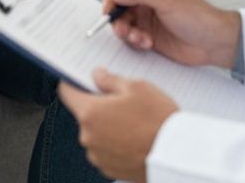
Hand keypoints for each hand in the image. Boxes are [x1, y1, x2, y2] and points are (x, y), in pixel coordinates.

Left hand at [58, 68, 178, 182]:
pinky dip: (115, 144)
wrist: (178, 156)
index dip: (73, 84)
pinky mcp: (109, 169)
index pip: (67, 93)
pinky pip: (106, 151)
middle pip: (84, 115)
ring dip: (107, 128)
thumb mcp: (137, 87)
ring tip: (134, 124)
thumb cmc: (158, 119)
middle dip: (98, 107)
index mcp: (90, 113)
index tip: (80, 80)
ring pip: (96, 134)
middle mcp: (88, 137)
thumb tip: (96, 75)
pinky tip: (135, 139)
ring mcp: (98, 156)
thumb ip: (110, 79)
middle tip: (122, 103)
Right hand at [102, 0, 241, 68]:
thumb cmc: (197, 16)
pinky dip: (134, 41)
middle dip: (116, 16)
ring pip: (121, 21)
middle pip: (116, 2)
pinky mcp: (148, 34)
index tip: (109, 6)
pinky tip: (147, 43)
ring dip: (125, 31)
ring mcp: (146, 16)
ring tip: (139, 38)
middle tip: (121, 28)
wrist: (214, 43)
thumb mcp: (167, 0)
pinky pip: (130, 36)